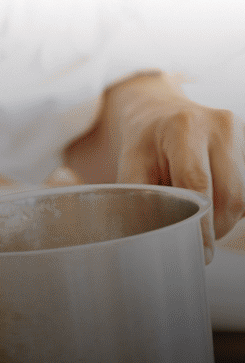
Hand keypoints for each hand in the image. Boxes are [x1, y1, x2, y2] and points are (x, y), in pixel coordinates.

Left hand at [66, 72, 244, 262]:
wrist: (156, 109)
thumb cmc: (140, 141)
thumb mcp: (130, 162)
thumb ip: (136, 197)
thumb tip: (137, 239)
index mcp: (184, 127)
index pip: (200, 186)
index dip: (200, 225)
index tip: (198, 253)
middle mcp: (219, 127)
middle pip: (229, 197)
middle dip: (214, 228)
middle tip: (197, 248)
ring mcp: (239, 135)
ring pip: (242, 199)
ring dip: (222, 221)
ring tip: (196, 223)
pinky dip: (228, 208)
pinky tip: (207, 207)